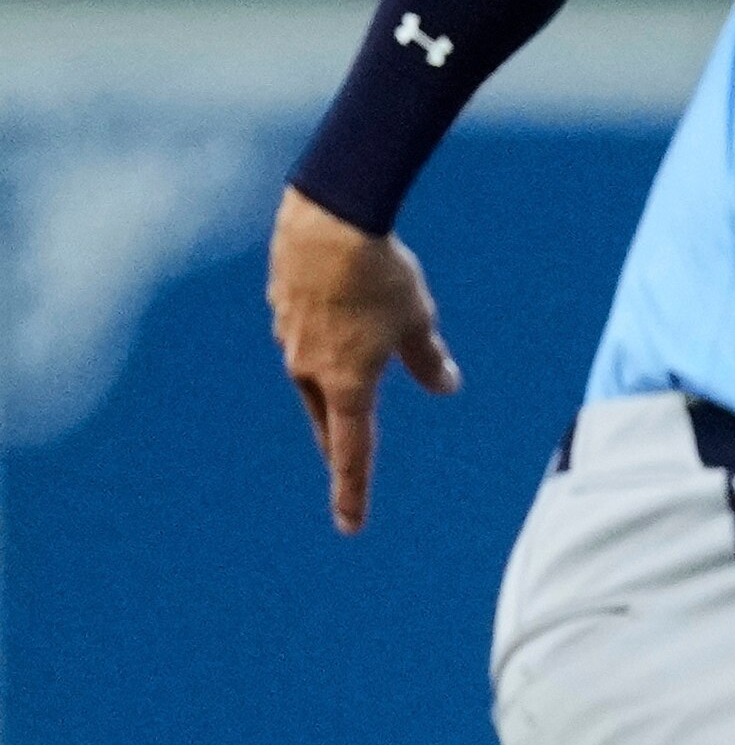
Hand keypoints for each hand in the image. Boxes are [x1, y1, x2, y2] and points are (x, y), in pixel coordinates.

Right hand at [266, 187, 460, 533]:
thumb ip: (428, 360)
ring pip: (310, 376)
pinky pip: (302, 334)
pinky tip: (329, 326)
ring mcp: (289, 334)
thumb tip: (445, 386)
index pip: (352, 451)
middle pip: (325, 420)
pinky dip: (319, 341)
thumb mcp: (419, 321)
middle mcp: (308, 367)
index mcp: (346, 383)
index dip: (353, 491)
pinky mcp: (280, 303)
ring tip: (346, 394)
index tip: (349, 525)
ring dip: (330, 388)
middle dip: (337, 447)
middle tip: (343, 471)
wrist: (330, 218)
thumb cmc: (380, 275)